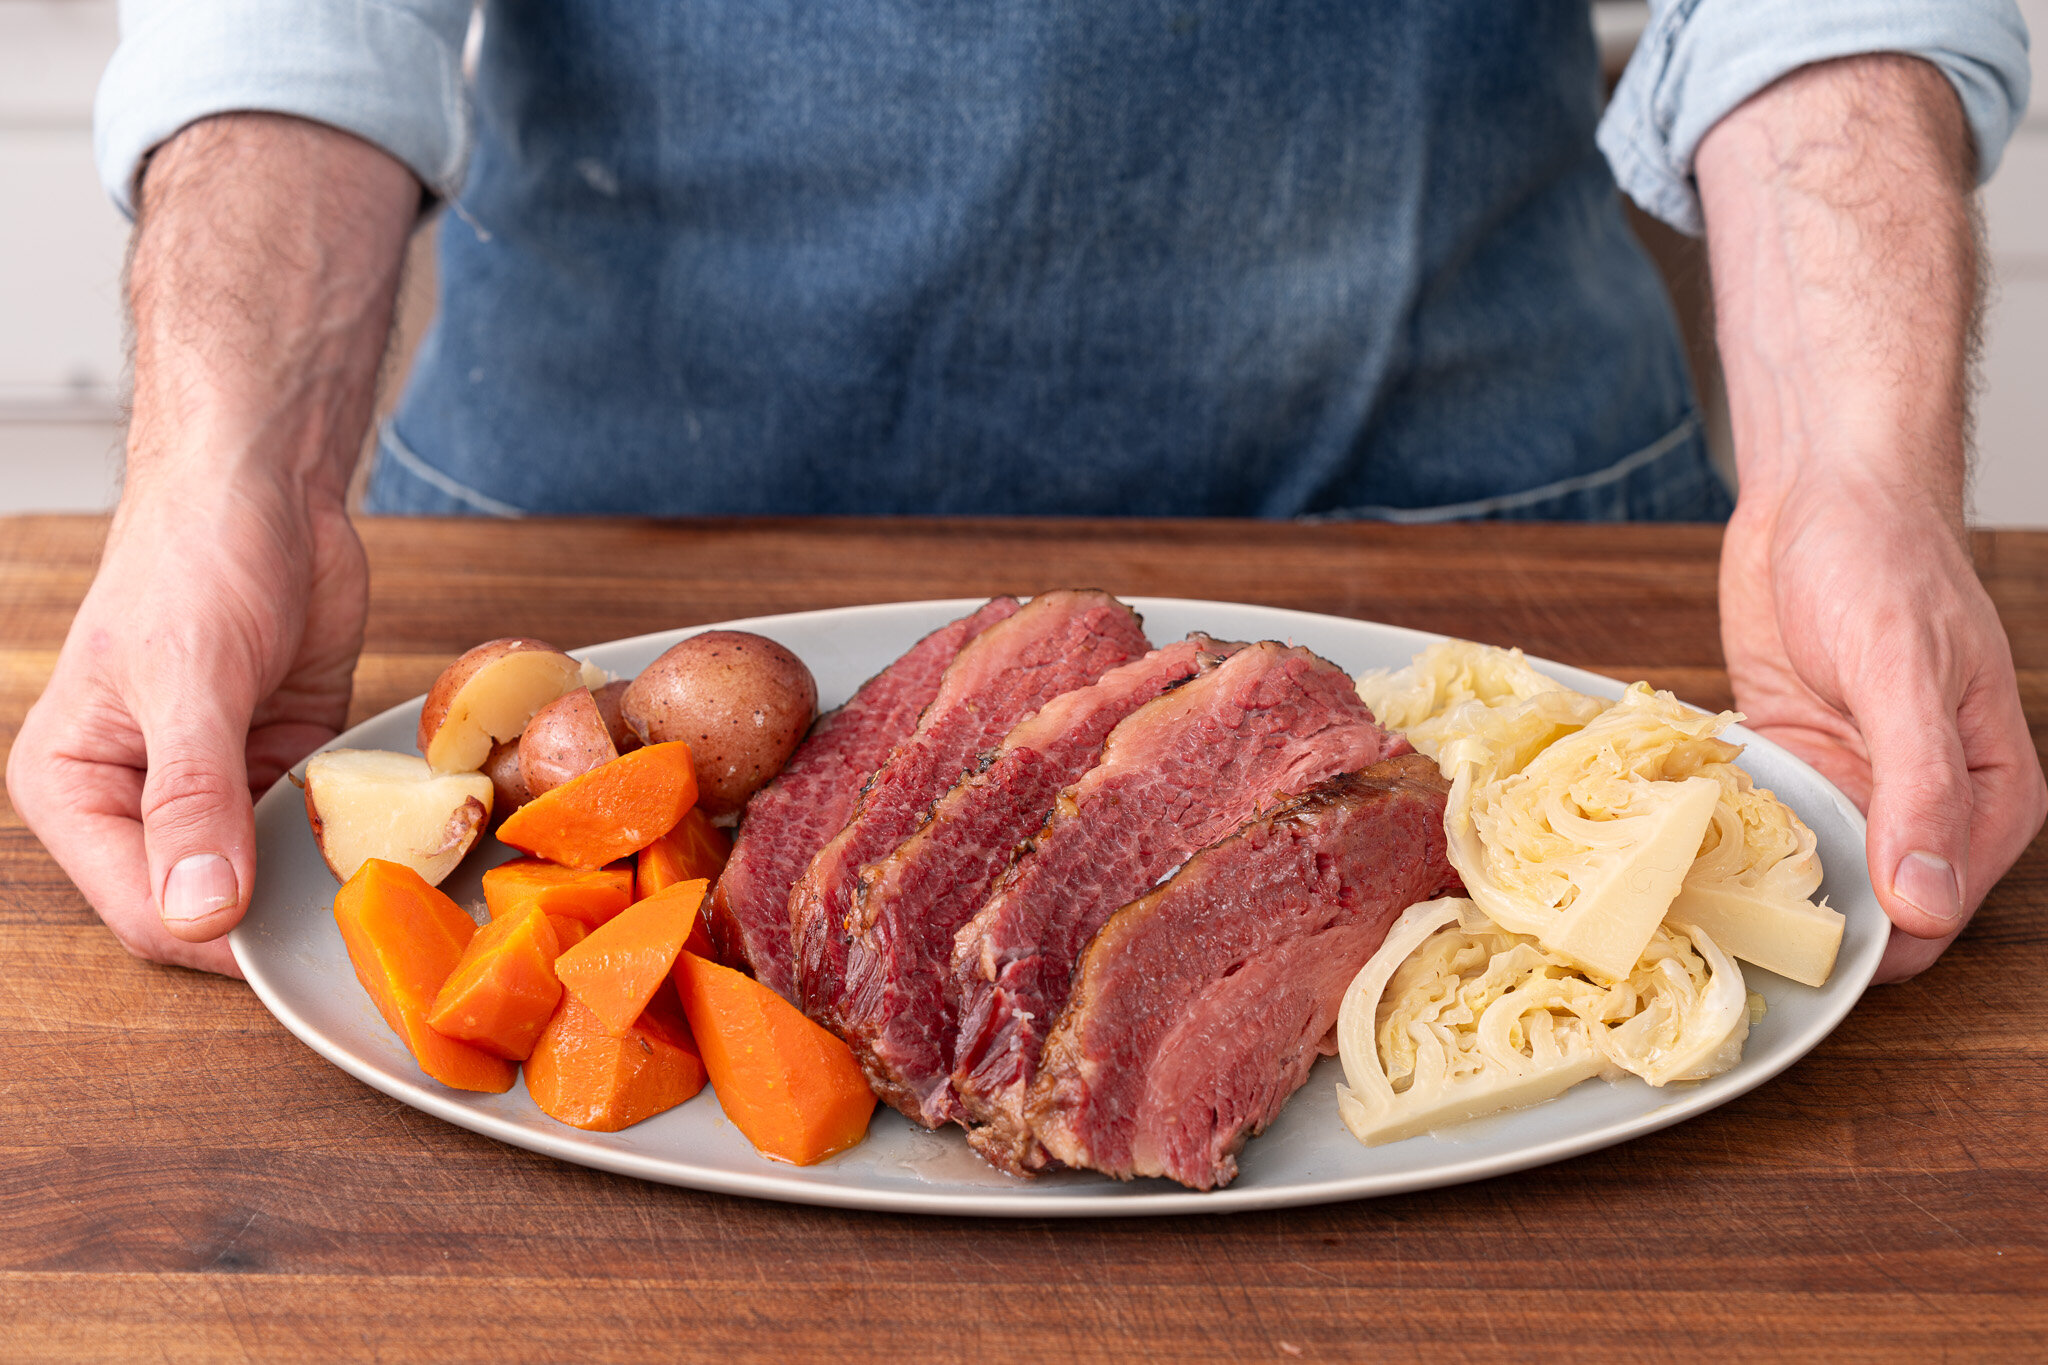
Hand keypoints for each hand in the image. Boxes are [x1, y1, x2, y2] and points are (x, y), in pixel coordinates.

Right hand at [2, 113, 416, 973]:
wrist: (268, 487)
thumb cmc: (197, 560)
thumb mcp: (190, 681)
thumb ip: (193, 798)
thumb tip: (197, 909)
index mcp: (77, 786)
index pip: (140, 907)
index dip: (214, 940)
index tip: (288, 954)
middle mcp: (141, 798)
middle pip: (208, 903)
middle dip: (274, 914)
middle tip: (355, 924)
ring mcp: (218, 784)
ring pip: (271, 872)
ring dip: (323, 879)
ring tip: (386, 887)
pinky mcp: (284, 761)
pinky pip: (320, 825)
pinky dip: (356, 835)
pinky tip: (403, 838)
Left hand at [1720, 474, 2044, 981]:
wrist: (1821, 495)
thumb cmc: (1884, 561)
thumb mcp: (1904, 672)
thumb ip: (1921, 788)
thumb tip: (1928, 901)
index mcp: (1988, 800)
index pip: (1933, 920)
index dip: (1867, 951)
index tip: (1788, 960)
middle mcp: (1920, 808)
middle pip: (1865, 914)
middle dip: (1796, 925)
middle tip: (1711, 932)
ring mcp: (1849, 788)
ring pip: (1804, 878)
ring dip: (1749, 888)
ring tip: (1678, 900)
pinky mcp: (1790, 764)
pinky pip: (1757, 826)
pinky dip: (1721, 836)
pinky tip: (1671, 847)